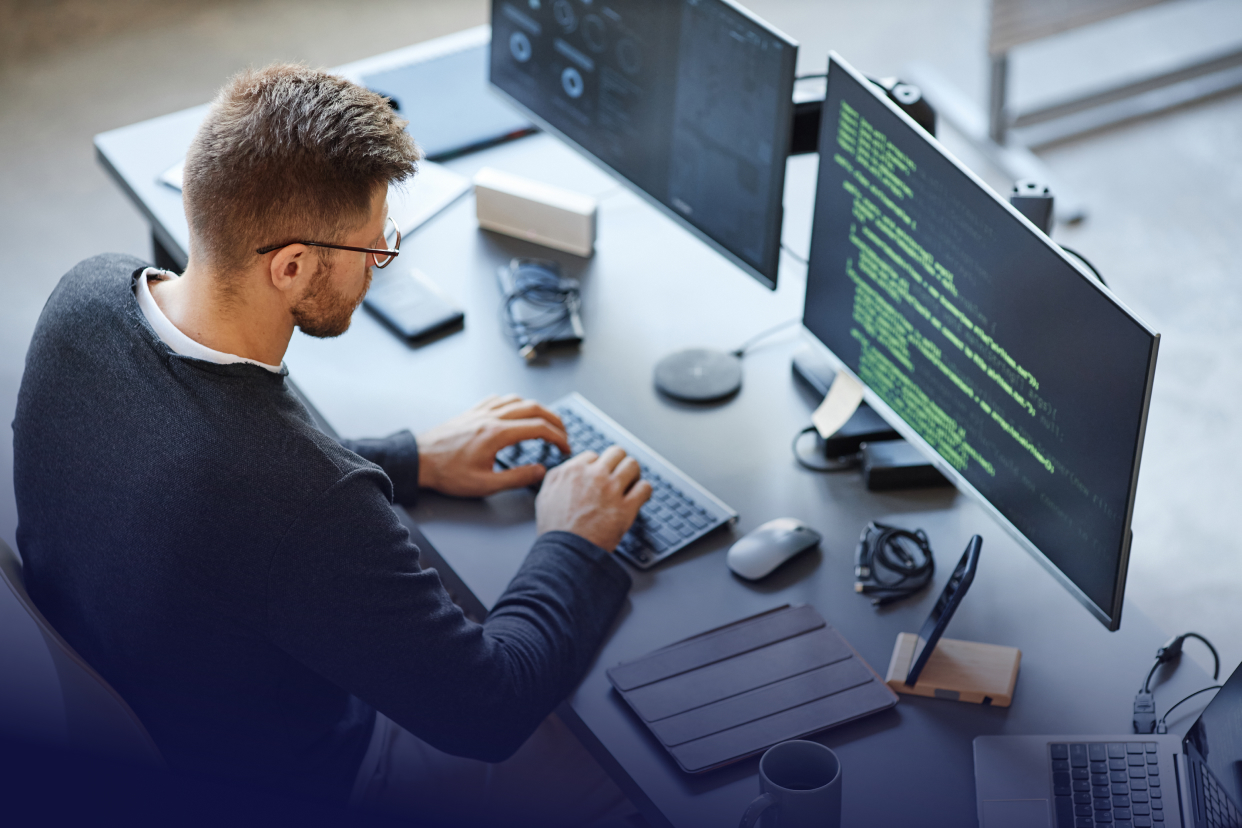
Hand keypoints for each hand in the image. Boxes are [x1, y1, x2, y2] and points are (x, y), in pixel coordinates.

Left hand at [416, 394, 570, 496]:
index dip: (558, 437)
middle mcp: (491, 417)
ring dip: (537, 408)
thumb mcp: (485, 484)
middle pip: (534, 408)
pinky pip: (499, 399)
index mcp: (497, 434)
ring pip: (518, 400)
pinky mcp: (471, 412)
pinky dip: (514, 402)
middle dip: (554, 420)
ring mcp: (481, 411)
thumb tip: (540, 471)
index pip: (539, 428)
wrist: (419, 460)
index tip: (565, 448)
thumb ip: (517, 477)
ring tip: (546, 421)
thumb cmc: (447, 473)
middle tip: (564, 433)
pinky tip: (515, 411)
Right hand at [535, 446, 652, 551]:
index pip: (593, 456)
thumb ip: (556, 478)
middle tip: (620, 474)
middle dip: (619, 463)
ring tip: (632, 483)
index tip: (602, 476)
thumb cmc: (555, 530)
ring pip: (632, 465)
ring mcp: (611, 490)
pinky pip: (645, 487)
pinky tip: (640, 496)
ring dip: (634, 474)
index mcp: (573, 471)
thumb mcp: (545, 496)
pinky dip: (644, 491)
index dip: (599, 466)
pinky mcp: (626, 507)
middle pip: (616, 453)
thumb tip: (566, 470)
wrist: (565, 552)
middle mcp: (594, 475)